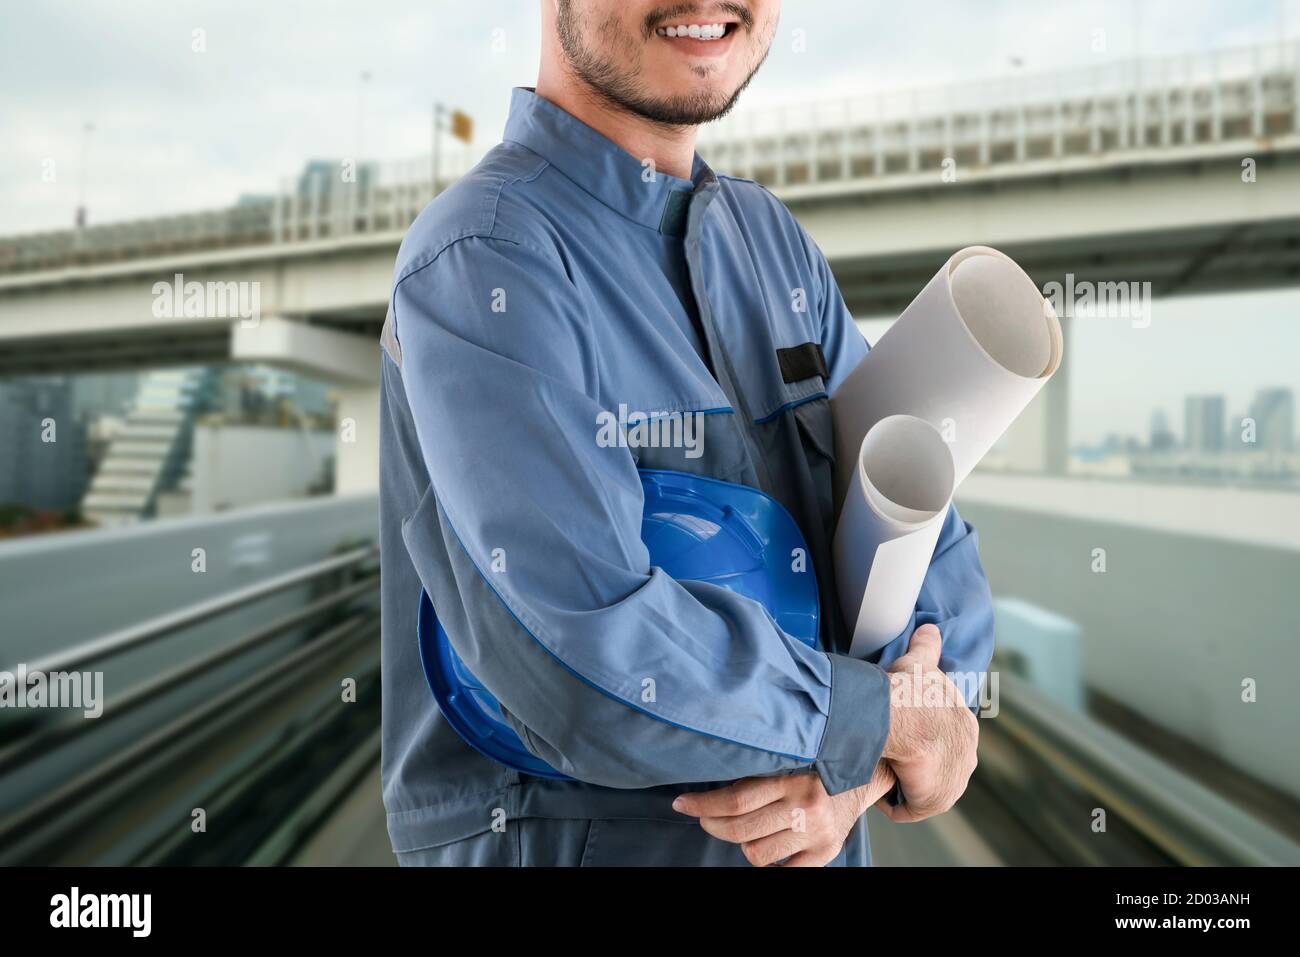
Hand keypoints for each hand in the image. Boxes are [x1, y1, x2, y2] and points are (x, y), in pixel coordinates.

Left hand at [672, 763, 895, 866]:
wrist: (865, 776)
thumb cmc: (816, 766)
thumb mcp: (789, 759)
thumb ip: (757, 774)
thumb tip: (709, 788)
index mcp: (792, 779)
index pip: (736, 799)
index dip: (703, 805)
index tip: (682, 803)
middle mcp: (805, 807)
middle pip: (740, 829)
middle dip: (711, 824)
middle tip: (703, 816)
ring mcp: (816, 834)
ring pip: (756, 854)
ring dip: (742, 843)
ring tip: (743, 828)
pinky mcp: (826, 853)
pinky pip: (782, 872)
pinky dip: (767, 863)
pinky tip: (763, 846)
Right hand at [879, 624, 978, 822]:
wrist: (899, 716)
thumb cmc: (907, 689)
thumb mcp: (919, 663)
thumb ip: (927, 647)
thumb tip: (929, 627)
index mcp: (966, 725)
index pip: (946, 737)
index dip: (922, 736)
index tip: (901, 734)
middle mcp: (967, 755)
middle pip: (939, 766)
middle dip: (916, 765)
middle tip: (889, 756)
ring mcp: (954, 780)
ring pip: (925, 788)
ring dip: (905, 785)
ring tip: (882, 775)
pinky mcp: (936, 799)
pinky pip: (913, 808)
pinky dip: (896, 805)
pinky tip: (880, 794)